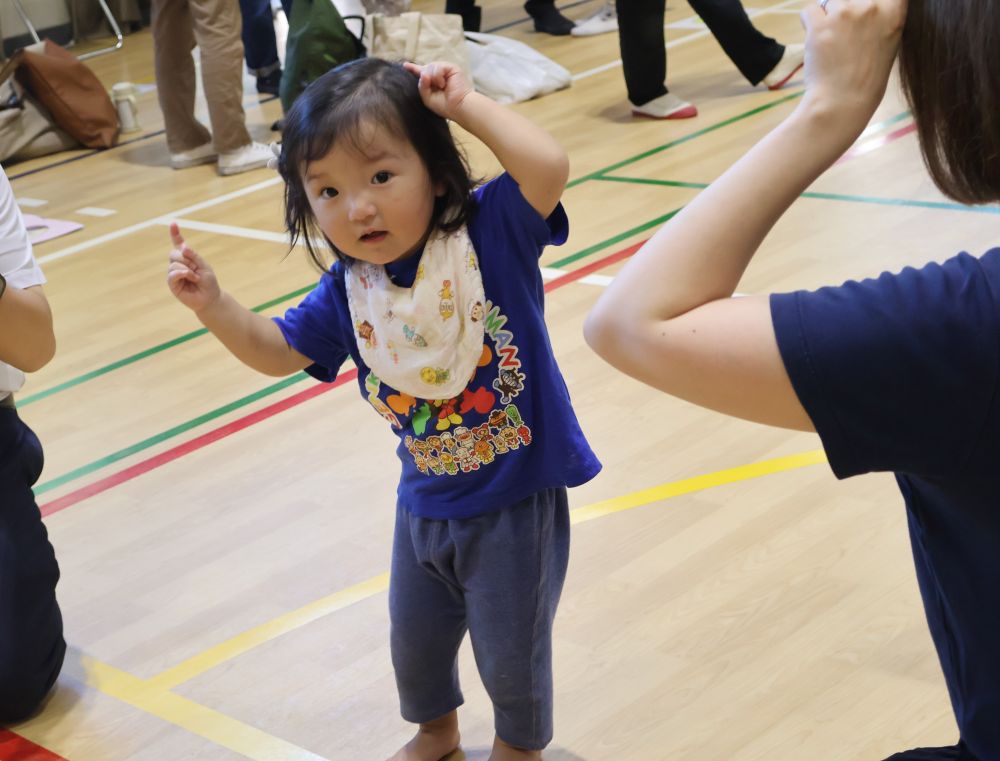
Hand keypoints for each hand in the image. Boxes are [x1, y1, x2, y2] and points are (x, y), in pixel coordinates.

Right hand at [166, 222, 221, 313]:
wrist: (210, 299)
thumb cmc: (208, 283)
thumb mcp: (204, 266)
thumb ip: (194, 256)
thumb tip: (183, 247)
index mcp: (187, 258)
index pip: (178, 244)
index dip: (175, 234)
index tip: (173, 223)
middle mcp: (178, 264)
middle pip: (174, 253)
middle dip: (186, 259)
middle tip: (196, 268)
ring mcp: (174, 274)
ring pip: (174, 263)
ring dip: (187, 268)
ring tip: (195, 277)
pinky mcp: (172, 284)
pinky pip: (172, 274)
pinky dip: (182, 273)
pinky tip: (190, 277)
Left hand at [403, 61, 473, 119]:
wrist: (458, 107)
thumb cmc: (444, 106)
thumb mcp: (427, 98)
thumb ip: (422, 86)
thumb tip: (424, 73)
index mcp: (433, 83)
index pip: (421, 73)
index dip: (413, 69)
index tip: (405, 65)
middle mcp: (438, 75)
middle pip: (425, 69)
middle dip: (426, 77)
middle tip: (435, 86)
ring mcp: (445, 71)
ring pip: (430, 66)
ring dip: (432, 78)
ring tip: (441, 86)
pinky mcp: (451, 67)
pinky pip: (438, 66)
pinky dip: (438, 76)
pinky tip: (443, 84)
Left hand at [798, 0, 907, 130]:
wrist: (843, 102)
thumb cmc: (866, 78)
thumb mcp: (888, 42)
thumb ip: (881, 17)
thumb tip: (868, 4)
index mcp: (894, 11)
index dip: (868, 2)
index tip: (863, 15)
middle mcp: (872, 6)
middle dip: (846, 10)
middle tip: (845, 35)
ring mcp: (845, 14)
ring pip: (831, 1)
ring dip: (828, 17)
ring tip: (832, 42)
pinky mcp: (820, 25)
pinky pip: (810, 9)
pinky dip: (809, 23)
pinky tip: (817, 41)